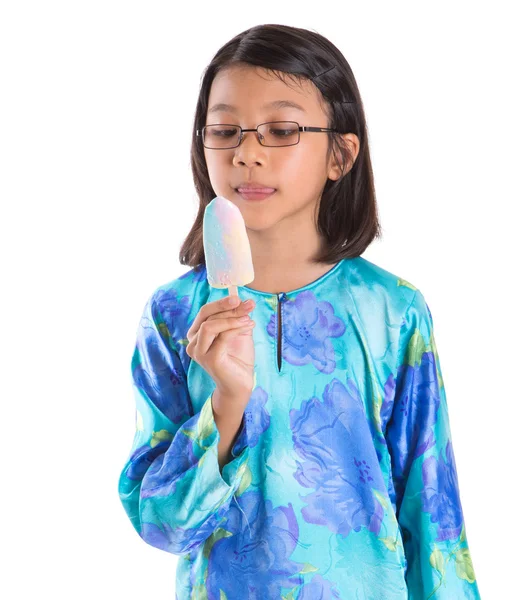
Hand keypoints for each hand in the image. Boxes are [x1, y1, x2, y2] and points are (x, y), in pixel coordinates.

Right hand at [186, 295, 255, 411]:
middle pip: (206, 317)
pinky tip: (249, 326)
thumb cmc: (238, 358)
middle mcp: (193, 343)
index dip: (221, 303)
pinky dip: (236, 328)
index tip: (239, 298)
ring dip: (232, 319)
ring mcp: (199, 353)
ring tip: (249, 319)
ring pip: (210, 326)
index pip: (204, 312)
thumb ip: (237, 317)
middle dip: (228, 308)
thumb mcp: (238, 332)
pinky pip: (222, 337)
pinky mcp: (210, 360)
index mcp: (196, 334)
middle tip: (247, 305)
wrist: (241, 383)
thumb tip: (245, 301)